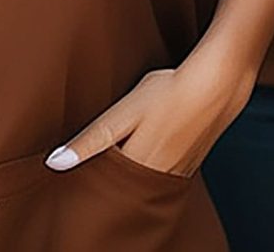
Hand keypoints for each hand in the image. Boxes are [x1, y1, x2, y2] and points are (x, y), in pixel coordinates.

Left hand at [46, 51, 255, 178]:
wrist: (219, 83)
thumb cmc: (170, 91)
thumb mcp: (124, 111)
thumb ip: (91, 139)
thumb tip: (54, 162)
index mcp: (136, 166)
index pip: (102, 187)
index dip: (87, 184)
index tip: (72, 183)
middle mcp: (156, 177)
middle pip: (123, 191)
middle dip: (108, 184)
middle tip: (94, 171)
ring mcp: (176, 174)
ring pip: (143, 186)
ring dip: (130, 179)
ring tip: (124, 157)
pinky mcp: (190, 165)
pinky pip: (163, 178)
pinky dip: (152, 171)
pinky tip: (151, 153)